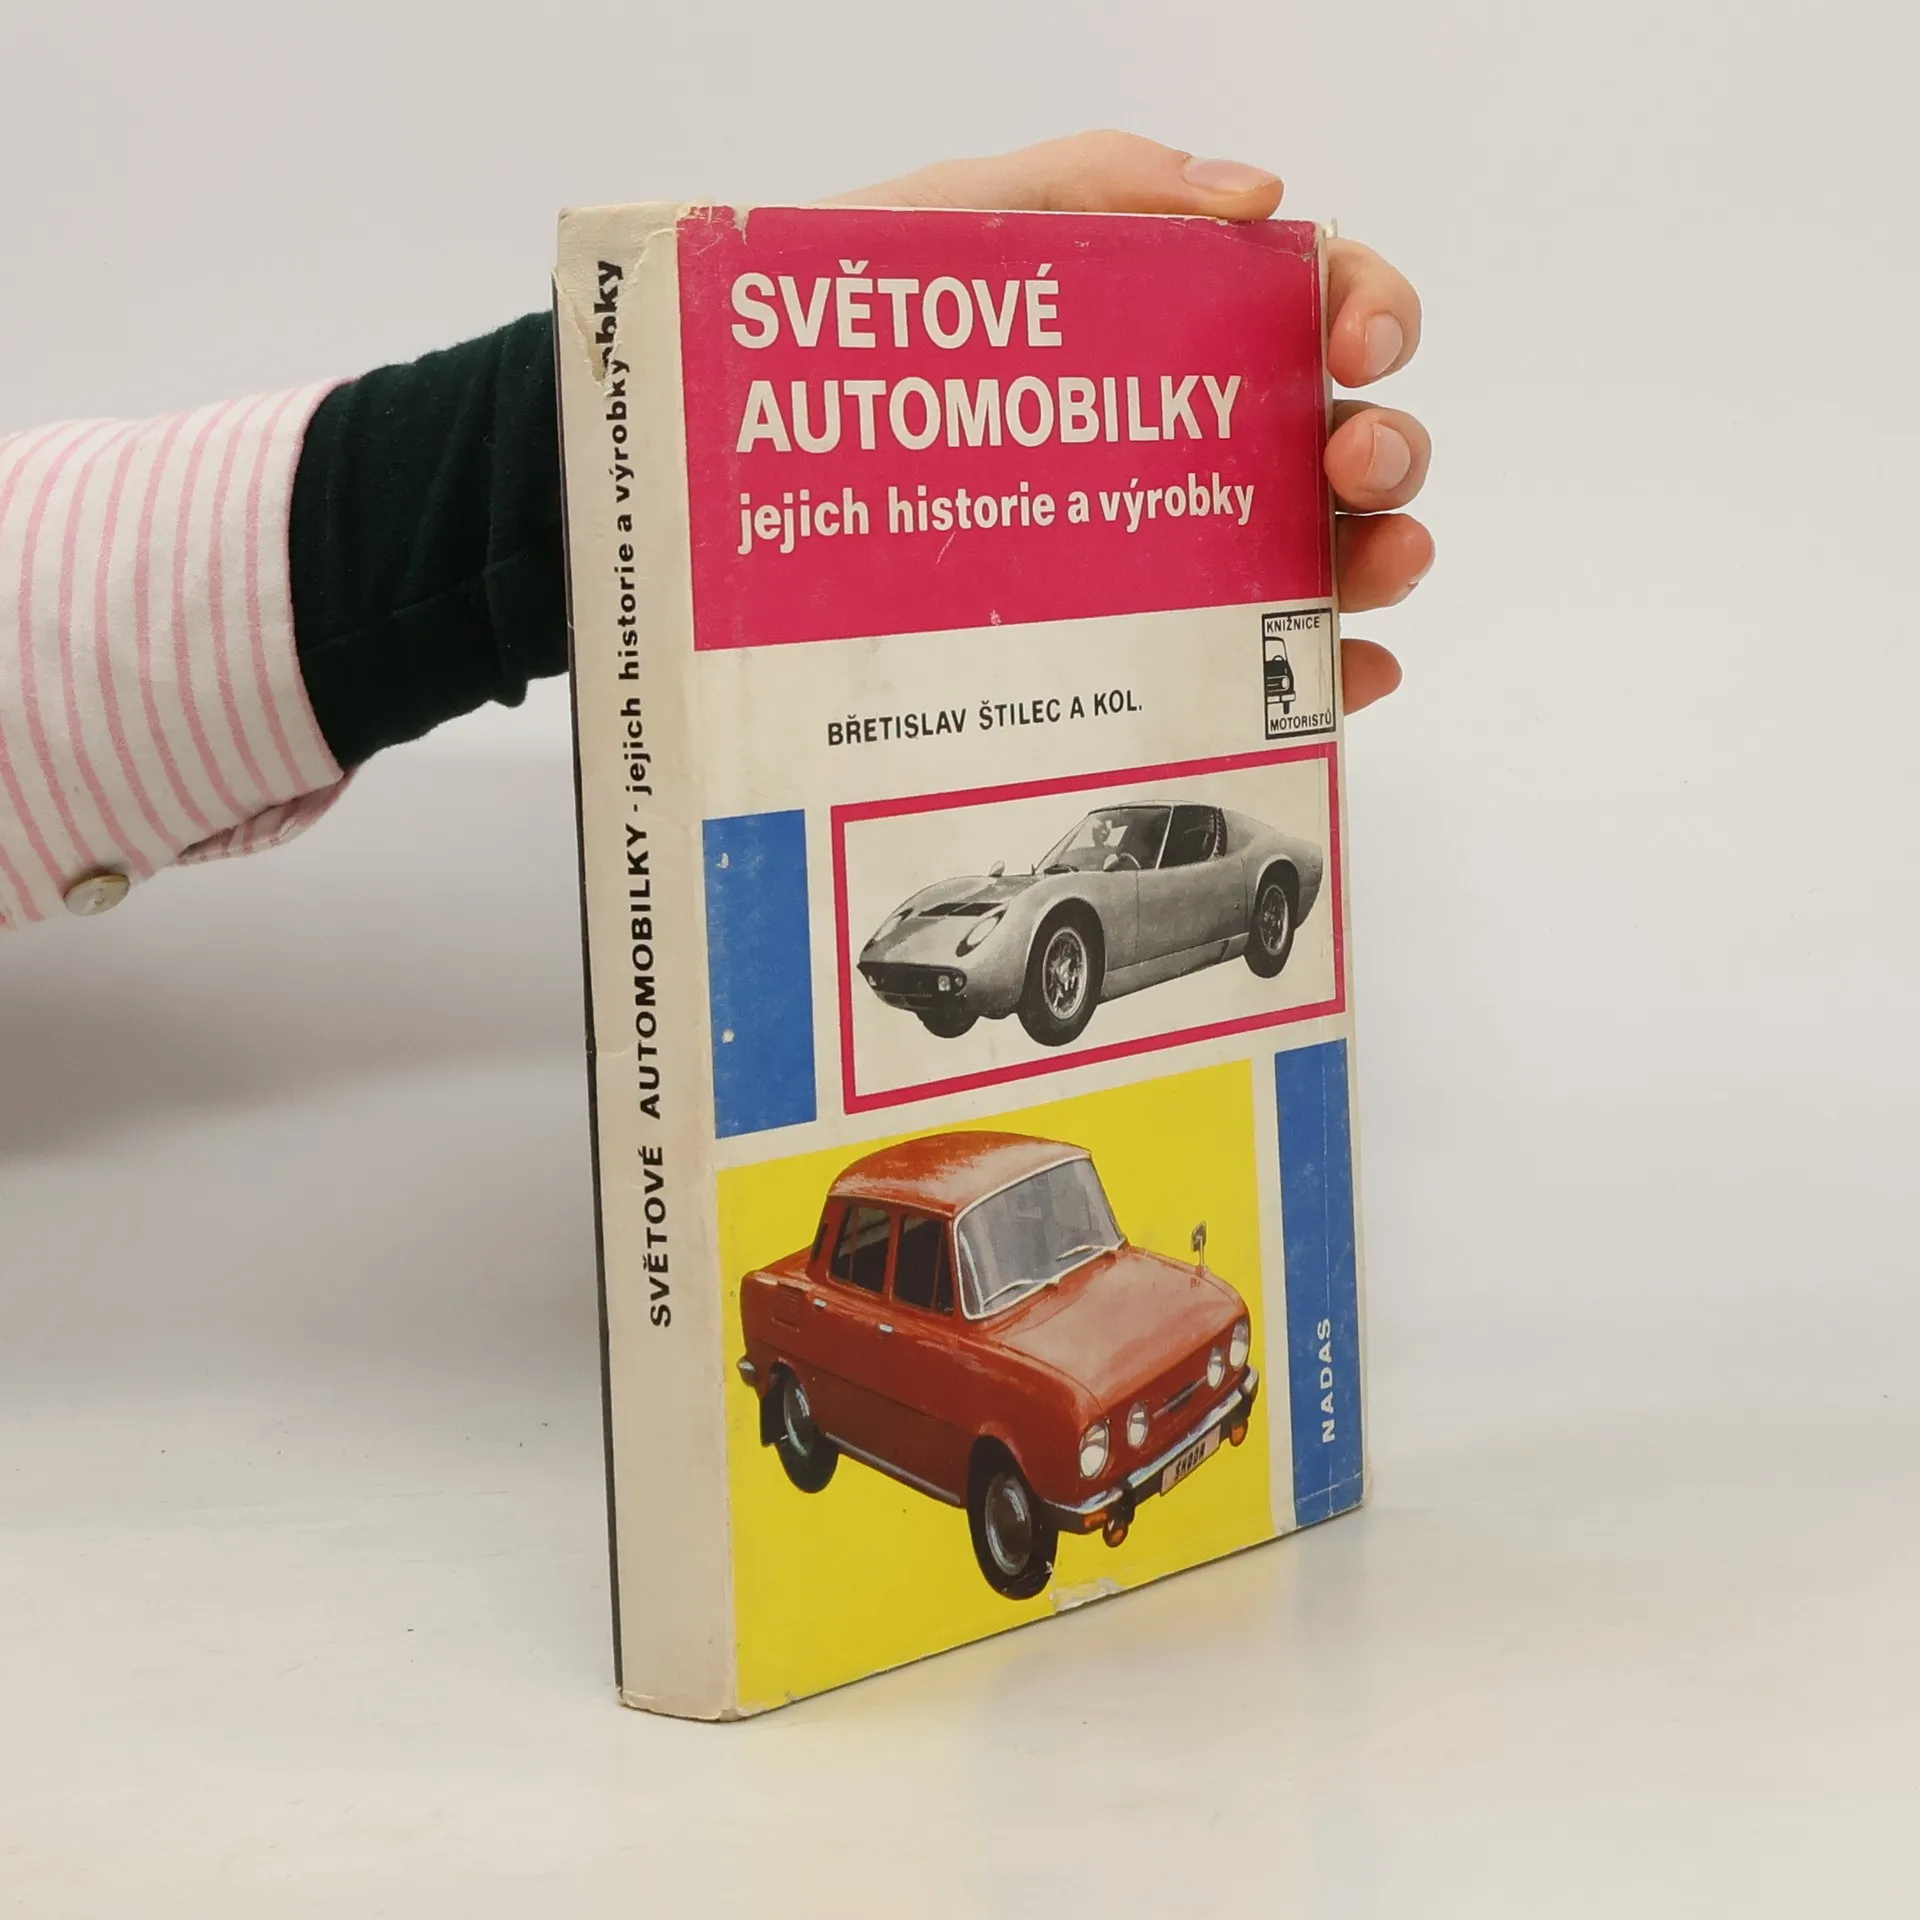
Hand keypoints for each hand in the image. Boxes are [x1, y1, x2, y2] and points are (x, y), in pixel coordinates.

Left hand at [826, 132, 1429, 714]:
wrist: (737, 459)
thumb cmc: (842, 332)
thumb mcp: (958, 223)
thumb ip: (1100, 183)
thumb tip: (1260, 196)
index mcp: (1171, 333)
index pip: (1312, 308)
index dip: (1368, 310)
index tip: (1352, 342)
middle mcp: (1191, 445)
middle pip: (1340, 440)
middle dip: (1384, 445)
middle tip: (1350, 460)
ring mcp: (1176, 556)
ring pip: (1324, 555)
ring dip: (1380, 554)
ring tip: (1371, 563)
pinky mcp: (1146, 653)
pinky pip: (1263, 673)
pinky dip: (1328, 676)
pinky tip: (1348, 675)